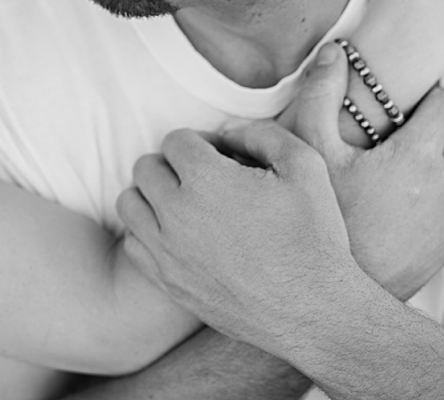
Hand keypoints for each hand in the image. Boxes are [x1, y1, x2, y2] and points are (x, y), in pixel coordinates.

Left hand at [117, 121, 356, 352]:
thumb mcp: (305, 166)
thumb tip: (225, 130)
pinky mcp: (167, 282)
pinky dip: (147, 231)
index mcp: (206, 180)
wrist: (314, 312)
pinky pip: (133, 243)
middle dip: (173, 164)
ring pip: (129, 203)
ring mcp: (167, 252)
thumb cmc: (314, 236)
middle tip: (204, 178)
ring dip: (151, 194)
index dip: (200, 142)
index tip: (222, 157)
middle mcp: (177, 214)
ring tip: (184, 202)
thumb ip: (260, 133)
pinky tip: (178, 234)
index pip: (174, 140)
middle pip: (146, 167)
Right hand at [291, 44, 443, 299]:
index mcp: (419, 156)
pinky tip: (393, 204)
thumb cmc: (322, 213)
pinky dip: (429, 197)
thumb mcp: (312, 149)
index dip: (433, 94)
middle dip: (439, 124)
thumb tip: (335, 51)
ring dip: (434, 162)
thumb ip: (322, 94)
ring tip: (393, 166)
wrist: (334, 288)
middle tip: (402, 127)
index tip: (410, 97)